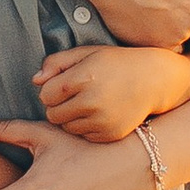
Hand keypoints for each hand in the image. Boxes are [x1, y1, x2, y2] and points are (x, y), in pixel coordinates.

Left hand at [34, 44, 189, 143]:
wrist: (154, 79)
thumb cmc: (115, 63)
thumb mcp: (87, 53)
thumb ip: (57, 62)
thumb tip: (35, 80)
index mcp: (83, 78)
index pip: (45, 94)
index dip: (51, 89)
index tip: (64, 84)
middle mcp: (92, 101)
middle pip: (52, 114)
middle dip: (58, 105)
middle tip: (75, 95)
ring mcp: (102, 121)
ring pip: (66, 127)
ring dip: (70, 118)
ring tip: (87, 104)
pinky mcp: (110, 135)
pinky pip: (83, 135)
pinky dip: (86, 127)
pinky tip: (99, 114)